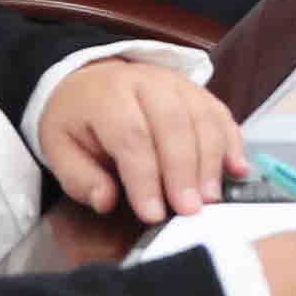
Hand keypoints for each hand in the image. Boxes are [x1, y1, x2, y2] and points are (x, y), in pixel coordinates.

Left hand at [38, 60, 246, 225]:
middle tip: (190, 209)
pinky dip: (233, 142)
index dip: (145, 176)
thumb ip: (80, 178)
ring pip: (202, 117)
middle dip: (183, 170)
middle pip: (173, 123)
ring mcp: (178, 83)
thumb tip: (106, 201)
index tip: (153, 214)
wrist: (91, 82)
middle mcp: (147, 82)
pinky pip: (221, 114)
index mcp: (107, 96)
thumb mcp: (59, 149)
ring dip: (210, 160)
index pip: (131, 135)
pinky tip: (237, 170)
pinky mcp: (199, 92)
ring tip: (210, 198)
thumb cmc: (78, 121)